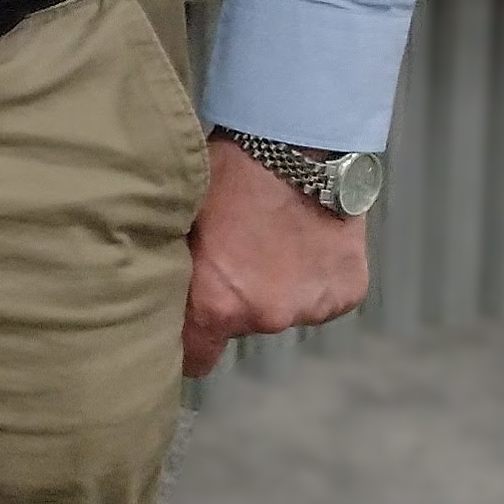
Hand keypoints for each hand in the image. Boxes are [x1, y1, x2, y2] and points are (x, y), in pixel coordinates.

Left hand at [183, 138, 371, 374]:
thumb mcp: (183, 222)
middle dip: (235, 297)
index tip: (188, 331)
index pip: (197, 357)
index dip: (189, 346)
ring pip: (285, 307)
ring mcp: (313, 306)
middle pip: (242, 324)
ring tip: (272, 240)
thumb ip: (175, 272)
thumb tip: (155, 297)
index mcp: (219, 305)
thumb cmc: (228, 176)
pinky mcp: (348, 292)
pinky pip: (322, 295)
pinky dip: (313, 276)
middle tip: (236, 253)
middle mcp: (269, 316)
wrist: (297, 146)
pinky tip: (305, 241)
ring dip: (277, 285)